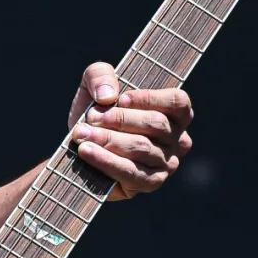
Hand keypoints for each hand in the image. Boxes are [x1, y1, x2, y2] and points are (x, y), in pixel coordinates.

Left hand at [67, 62, 191, 199]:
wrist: (79, 146)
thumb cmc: (96, 112)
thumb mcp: (94, 84)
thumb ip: (100, 75)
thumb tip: (108, 96)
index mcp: (174, 113)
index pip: (177, 101)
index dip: (149, 99)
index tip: (119, 99)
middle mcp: (178, 139)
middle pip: (156, 124)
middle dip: (119, 119)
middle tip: (91, 118)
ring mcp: (167, 163)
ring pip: (142, 148)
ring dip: (108, 139)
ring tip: (81, 134)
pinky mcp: (150, 183)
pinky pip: (132, 173)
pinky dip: (107, 161)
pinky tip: (86, 152)